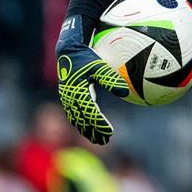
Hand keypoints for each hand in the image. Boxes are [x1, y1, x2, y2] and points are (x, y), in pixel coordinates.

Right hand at [55, 15, 128, 144]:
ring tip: (97, 139)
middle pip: (82, 120)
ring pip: (76, 119)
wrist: (68, 50)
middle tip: (105, 141)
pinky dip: (81, 123)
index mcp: (78, 92)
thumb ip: (111, 79)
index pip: (90, 113)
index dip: (99, 124)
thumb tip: (125, 92)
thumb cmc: (86, 56)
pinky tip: (89, 127)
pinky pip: (73, 114)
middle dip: (92, 132)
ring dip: (86, 130)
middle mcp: (70, 98)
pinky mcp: (67, 96)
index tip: (109, 133)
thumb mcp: (99, 66)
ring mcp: (67, 98)